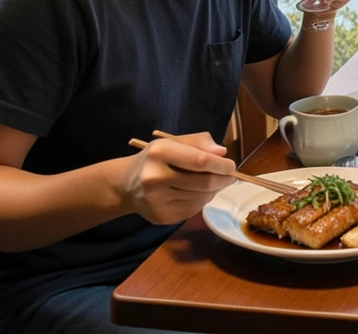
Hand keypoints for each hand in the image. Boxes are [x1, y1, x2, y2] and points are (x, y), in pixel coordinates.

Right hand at [121, 132, 236, 224]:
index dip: (222, 165)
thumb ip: (199, 142)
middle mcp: (155, 177)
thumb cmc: (156, 159)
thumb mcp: (173, 142)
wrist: (126, 184)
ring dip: (213, 191)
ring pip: (202, 198)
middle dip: (224, 180)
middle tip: (229, 177)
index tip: (231, 166)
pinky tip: (193, 193)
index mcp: (159, 152)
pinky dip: (201, 201)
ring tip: (208, 183)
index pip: (201, 161)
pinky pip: (194, 210)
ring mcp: (157, 200)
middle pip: (205, 183)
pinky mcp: (161, 216)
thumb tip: (222, 153)